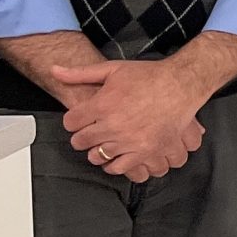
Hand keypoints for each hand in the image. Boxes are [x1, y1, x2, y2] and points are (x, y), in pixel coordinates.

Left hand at [59, 57, 207, 181]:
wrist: (182, 84)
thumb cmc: (149, 76)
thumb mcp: (113, 69)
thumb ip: (81, 73)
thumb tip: (54, 70)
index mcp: (102, 104)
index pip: (70, 122)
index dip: (74, 120)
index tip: (81, 119)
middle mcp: (113, 125)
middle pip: (80, 141)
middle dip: (83, 136)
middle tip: (93, 131)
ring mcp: (129, 140)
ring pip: (97, 156)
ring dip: (98, 150)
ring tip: (106, 143)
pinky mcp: (145, 151)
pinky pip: (119, 168)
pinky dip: (115, 164)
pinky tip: (118, 155)